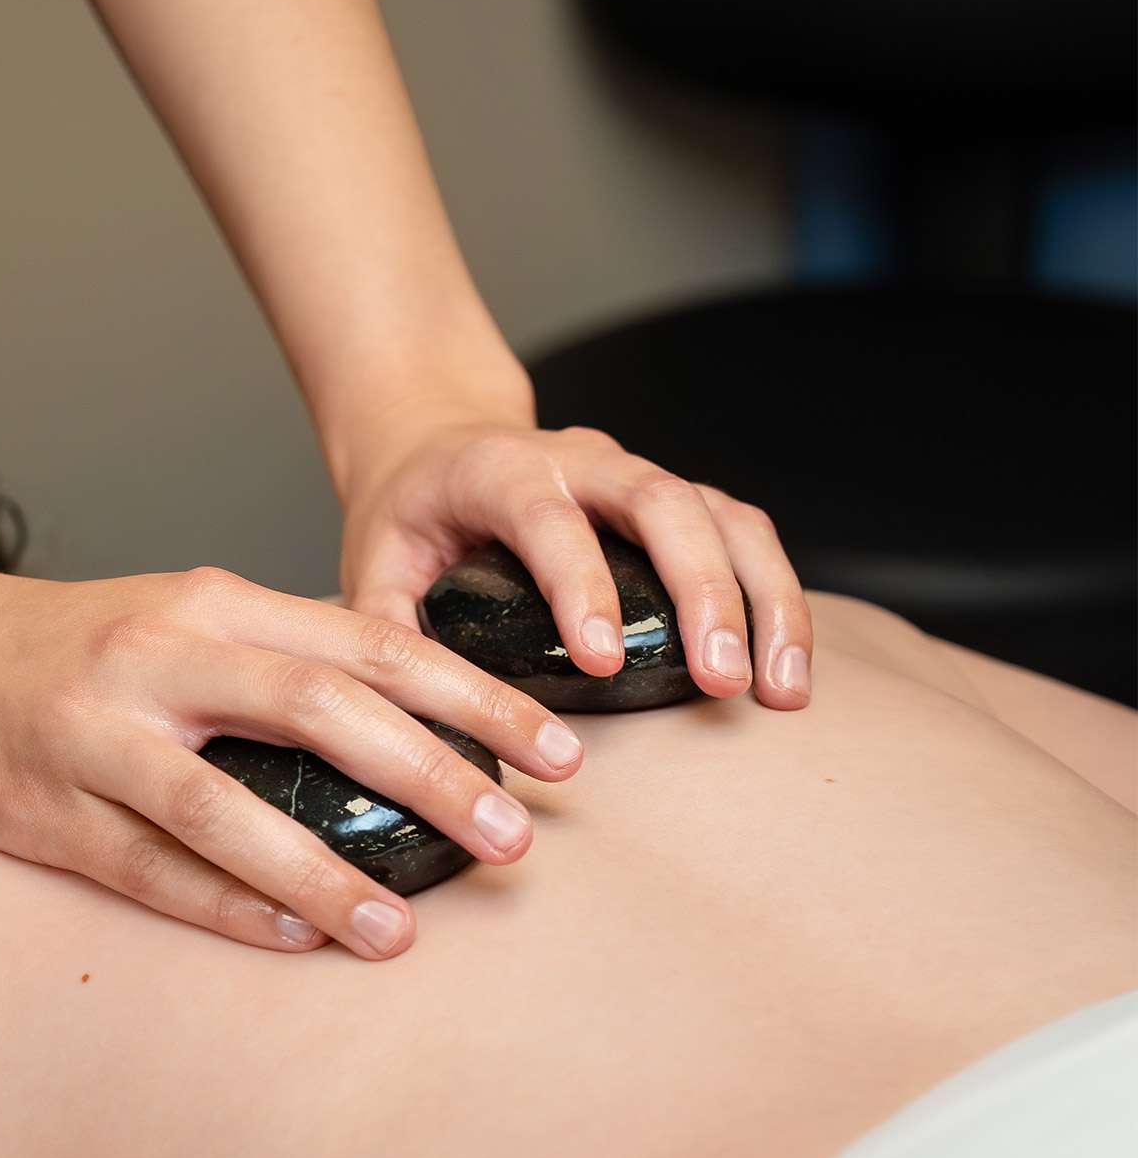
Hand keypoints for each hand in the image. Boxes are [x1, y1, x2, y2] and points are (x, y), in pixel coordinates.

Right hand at [0, 563, 588, 960]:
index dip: (474, 698)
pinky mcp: (47, 808)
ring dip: (326, 871)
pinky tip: (290, 938)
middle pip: (321, 713)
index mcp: (212, 602)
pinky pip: (148, 867)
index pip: (371, 645)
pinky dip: (224, 905)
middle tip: (514, 842)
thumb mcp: (180, 614)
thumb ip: (282, 652)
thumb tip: (413, 711)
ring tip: (400, 929)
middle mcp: (161, 657)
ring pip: (229, 807)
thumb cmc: (69, 639)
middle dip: (433, 778)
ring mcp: (99, 735)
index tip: (556, 750)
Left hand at [334, 402, 812, 708]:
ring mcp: (637, 476)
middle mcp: (581, 460)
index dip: (581, 585)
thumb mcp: (371, 560)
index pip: (549, 519)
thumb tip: (406, 714)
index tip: (604, 663)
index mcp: (498, 470)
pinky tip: (786, 671)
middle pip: (662, 503)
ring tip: (780, 691)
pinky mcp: (678, 502)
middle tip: (722, 682)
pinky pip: (744, 535)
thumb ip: (383, 625)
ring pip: (723, 516)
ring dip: (763, 600)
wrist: (437, 443)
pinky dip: (776, 599)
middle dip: (703, 592)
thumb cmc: (409, 512)